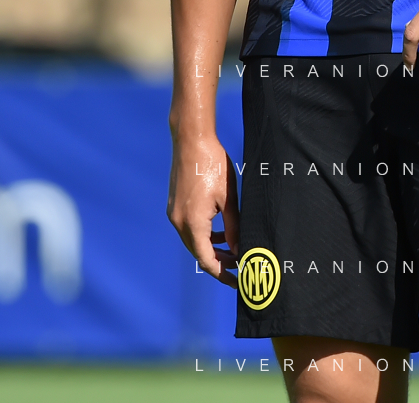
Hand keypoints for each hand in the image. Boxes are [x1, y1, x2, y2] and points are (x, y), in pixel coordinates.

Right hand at [167, 133, 239, 286]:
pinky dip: (204, 234)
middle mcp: (179, 223)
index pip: (207, 261)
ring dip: (211, 248)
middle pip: (199, 253)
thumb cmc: (213, 165)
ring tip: (233, 248)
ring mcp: (174, 214)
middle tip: (240, 265)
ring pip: (194, 241)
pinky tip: (219, 231)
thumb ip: (233, 227)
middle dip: (219, 262)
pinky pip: (189, 228)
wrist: (191, 140)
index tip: (237, 281)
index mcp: (192, 224)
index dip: (222, 274)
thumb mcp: (228, 198)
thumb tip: (239, 249)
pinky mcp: (174, 205)